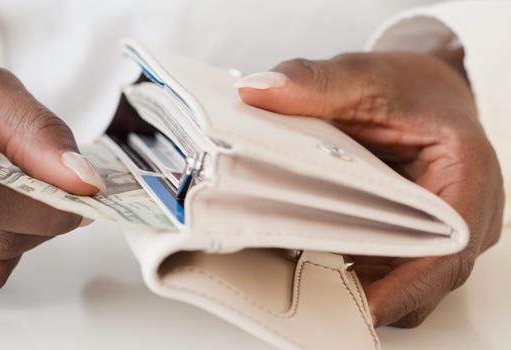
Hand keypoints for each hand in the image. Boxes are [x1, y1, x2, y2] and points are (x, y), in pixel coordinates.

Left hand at [234, 51, 503, 326]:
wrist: (425, 90)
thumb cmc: (409, 86)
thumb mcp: (362, 76)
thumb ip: (313, 82)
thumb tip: (257, 91)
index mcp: (467, 176)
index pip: (446, 250)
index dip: (403, 286)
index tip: (357, 305)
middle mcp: (465, 216)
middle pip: (423, 280)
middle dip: (369, 291)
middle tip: (309, 292)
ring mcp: (442, 235)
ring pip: (405, 283)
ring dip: (359, 285)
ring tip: (302, 276)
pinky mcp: (417, 240)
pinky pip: (391, 271)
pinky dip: (356, 271)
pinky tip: (313, 260)